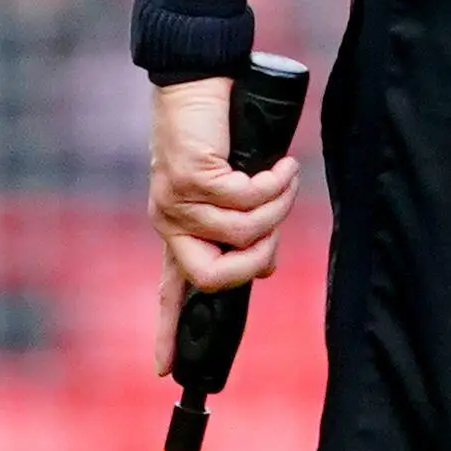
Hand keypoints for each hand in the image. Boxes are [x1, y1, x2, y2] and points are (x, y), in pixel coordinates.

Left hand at [146, 75, 297, 374]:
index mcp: (176, 228)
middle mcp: (170, 222)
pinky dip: (276, 183)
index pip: (169, 291)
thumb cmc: (216, 128)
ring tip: (285, 176)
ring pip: (242, 233)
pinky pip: (248, 199)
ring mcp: (178, 201)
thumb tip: (265, 266)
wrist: (196, 79)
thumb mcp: (230, 184)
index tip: (164, 371)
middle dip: (256, 263)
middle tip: (277, 232)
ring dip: (279, 207)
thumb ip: (243, 224)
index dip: (168, 332)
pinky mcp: (194, 177)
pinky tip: (281, 164)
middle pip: (212, 278)